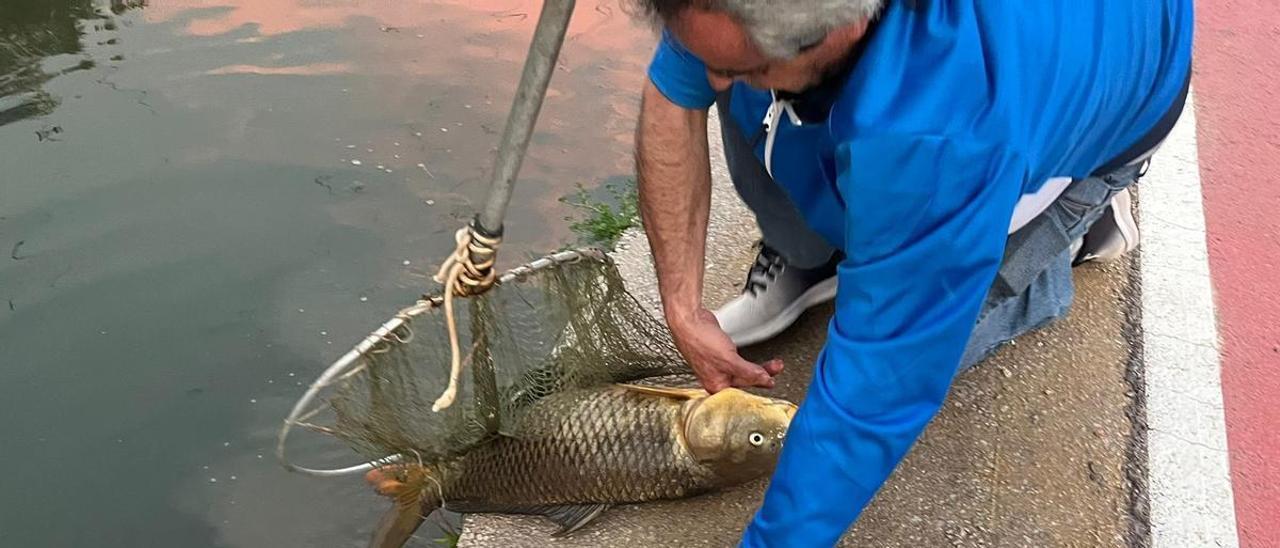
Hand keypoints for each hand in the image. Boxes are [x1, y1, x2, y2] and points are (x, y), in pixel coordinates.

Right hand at [668, 308, 783, 392]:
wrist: (689, 320)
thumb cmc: (699, 340)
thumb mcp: (729, 360)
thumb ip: (748, 372)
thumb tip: (764, 379)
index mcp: (715, 385)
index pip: (742, 392)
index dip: (757, 387)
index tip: (772, 383)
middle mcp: (716, 378)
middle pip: (744, 381)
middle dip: (762, 375)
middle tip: (776, 369)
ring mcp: (717, 366)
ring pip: (742, 371)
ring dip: (758, 367)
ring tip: (773, 365)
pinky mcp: (719, 354)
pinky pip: (738, 361)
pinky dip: (748, 361)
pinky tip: (754, 360)